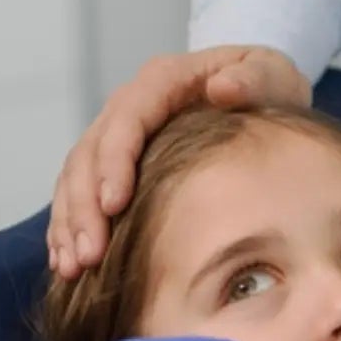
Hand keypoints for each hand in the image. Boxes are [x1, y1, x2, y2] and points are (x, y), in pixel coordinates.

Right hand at [48, 44, 309, 276]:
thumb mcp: (272, 73)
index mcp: (162, 80)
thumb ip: (255, 77)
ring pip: (76, 176)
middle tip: (90, 254)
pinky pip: (78, 192)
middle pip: (89, 153)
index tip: (114, 205)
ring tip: (74, 268)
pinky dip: (68, 226)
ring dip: (70, 222)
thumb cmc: (268, 84)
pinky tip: (68, 262)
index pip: (126, 118)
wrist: (264, 92)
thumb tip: (222, 88)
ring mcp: (118, 134)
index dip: (114, 161)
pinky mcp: (115, 161)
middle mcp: (131, 105)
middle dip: (84, 205)